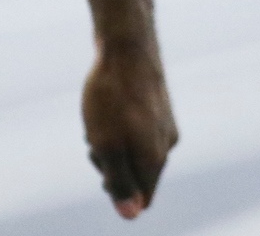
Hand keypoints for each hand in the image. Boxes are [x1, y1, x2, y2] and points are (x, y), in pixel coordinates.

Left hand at [83, 36, 177, 218]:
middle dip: (110, 162)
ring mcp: (164, 122)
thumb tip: (131, 215)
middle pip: (136, 172)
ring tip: (95, 115)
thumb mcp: (106, 145)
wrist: (125, 44)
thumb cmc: (112, 97)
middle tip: (92, 137)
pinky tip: (104, 101)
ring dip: (110, 139)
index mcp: (157, 159)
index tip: (100, 162)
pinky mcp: (157, 103)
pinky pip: (135, 125)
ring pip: (133, 146)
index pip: (141, 199)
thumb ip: (120, 181)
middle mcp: (167, 144)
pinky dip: (116, 121)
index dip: (116, 189)